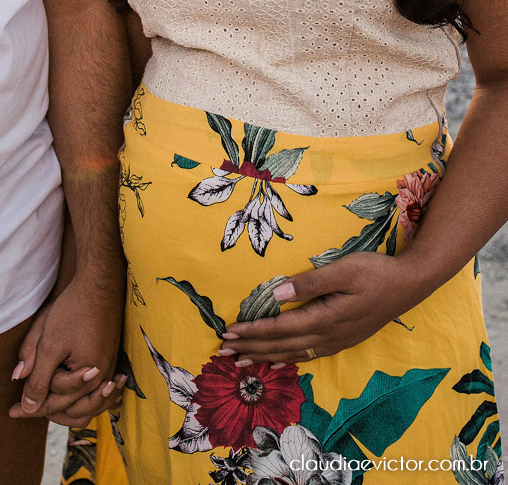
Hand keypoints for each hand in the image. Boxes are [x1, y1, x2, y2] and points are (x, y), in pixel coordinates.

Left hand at [8, 271, 123, 420]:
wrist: (99, 285)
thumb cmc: (73, 311)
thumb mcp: (49, 343)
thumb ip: (37, 375)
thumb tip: (26, 404)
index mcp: (87, 378)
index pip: (54, 403)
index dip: (30, 406)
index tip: (11, 412)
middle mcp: (101, 380)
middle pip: (70, 408)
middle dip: (45, 407)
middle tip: (19, 408)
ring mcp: (108, 370)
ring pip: (84, 404)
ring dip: (63, 408)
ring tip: (41, 404)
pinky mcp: (109, 360)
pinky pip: (94, 391)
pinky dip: (80, 398)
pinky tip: (68, 397)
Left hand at [219, 252, 426, 363]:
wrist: (409, 285)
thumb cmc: (375, 272)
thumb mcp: (343, 270)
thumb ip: (310, 283)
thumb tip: (277, 293)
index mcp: (325, 318)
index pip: (280, 329)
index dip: (253, 332)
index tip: (229, 334)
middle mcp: (328, 336)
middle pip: (282, 346)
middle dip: (251, 349)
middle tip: (222, 353)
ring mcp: (337, 341)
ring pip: (293, 354)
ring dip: (265, 357)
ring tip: (241, 362)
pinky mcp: (343, 339)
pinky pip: (308, 355)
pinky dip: (288, 359)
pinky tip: (278, 361)